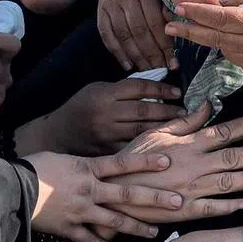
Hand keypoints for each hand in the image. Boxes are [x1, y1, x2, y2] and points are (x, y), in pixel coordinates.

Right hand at [22, 79, 186, 156]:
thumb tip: (155, 88)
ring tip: (180, 129)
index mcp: (104, 94)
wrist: (57, 134)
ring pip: (141, 132)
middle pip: (144, 111)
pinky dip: (148, 151)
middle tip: (185, 113)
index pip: (138, 88)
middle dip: (168, 111)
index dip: (161, 88)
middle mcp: (106, 114)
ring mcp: (105, 135)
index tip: (177, 92)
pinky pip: (131, 151)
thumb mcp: (96, 90)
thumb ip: (121, 90)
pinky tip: (163, 152)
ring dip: (164, 129)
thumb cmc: (80, 108)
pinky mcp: (105, 153)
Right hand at [24, 151, 182, 241]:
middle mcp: (89, 190)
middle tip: (177, 203)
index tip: (168, 163)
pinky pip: (89, 239)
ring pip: (114, 221)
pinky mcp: (68, 228)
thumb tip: (100, 166)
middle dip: (154, 199)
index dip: (145, 163)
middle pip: (128, 195)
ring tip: (154, 233)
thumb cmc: (34, 167)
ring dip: (136, 228)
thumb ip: (84, 165)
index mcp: (87, 169)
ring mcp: (80, 211)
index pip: (122, 164)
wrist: (12, 187)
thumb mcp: (63, 157)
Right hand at [97, 0, 177, 71]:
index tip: (173, 62)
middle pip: (138, 32)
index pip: (154, 23)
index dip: (164, 45)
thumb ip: (171, 6)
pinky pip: (106, 33)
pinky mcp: (101, 6)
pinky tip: (127, 64)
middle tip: (162, 70)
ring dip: (136, 56)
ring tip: (148, 70)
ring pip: (123, 34)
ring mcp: (110, 0)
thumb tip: (178, 30)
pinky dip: (116, 51)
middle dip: (151, 54)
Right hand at [106, 102, 242, 222]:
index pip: (222, 132)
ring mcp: (191, 189)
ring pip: (228, 183)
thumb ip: (185, 120)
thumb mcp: (156, 133)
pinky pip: (213, 208)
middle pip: (233, 158)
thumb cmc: (133, 159)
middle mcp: (194, 165)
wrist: (114, 191)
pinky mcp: (186, 210)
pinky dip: (230, 206)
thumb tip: (207, 105)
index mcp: (187, 145)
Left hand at [169, 0, 242, 96]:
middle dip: (188, 31)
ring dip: (215, 40)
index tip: (178, 8)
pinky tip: (242, 43)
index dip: (196, 13)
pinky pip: (240, 62)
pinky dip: (236, 51)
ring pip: (225, 50)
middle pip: (212, 38)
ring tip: (205, 29)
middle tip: (168, 26)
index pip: (218, 18)